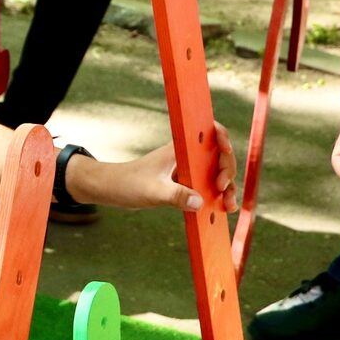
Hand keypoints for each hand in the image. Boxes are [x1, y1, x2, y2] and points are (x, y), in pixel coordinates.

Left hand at [80, 128, 237, 211]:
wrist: (112, 189)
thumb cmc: (129, 184)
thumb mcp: (153, 191)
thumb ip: (175, 196)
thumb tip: (200, 202)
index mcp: (180, 146)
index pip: (209, 131)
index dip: (222, 136)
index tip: (226, 149)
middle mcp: (187, 155)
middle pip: (220, 156)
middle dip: (227, 171)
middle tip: (220, 187)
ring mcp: (188, 169)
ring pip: (217, 174)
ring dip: (227, 188)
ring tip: (227, 206)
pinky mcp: (186, 183)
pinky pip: (207, 187)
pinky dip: (217, 196)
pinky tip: (222, 209)